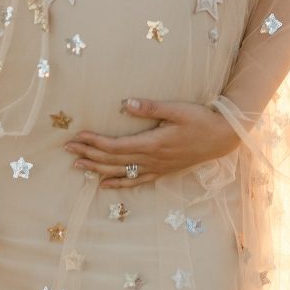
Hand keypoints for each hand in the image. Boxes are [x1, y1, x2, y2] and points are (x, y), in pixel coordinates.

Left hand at [63, 97, 240, 187]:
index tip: (78, 136)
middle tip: (68, 149)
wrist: (222, 138)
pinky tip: (104, 185)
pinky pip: (136, 181)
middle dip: (89, 154)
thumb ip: (152, 107)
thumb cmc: (200, 120)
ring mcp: (157, 168)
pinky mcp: (162, 172)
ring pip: (121, 172)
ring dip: (97, 169)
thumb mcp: (178, 109)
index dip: (95, 142)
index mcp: (153, 143)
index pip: (116, 145)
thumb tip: (127, 104)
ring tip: (78, 166)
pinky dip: (118, 183)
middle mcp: (152, 160)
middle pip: (113, 160)